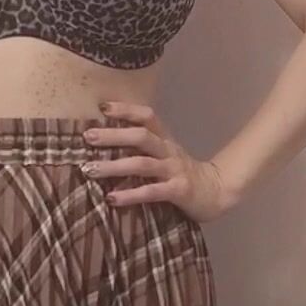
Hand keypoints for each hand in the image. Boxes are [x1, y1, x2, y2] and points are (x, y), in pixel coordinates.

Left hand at [83, 101, 237, 223]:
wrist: (217, 193)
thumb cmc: (182, 174)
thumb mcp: (166, 155)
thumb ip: (143, 147)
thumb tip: (106, 141)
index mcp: (165, 140)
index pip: (147, 117)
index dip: (126, 109)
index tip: (102, 107)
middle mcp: (169, 151)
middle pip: (141, 137)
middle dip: (113, 136)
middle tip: (87, 137)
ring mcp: (174, 170)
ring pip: (142, 164)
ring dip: (114, 166)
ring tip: (90, 170)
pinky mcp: (178, 191)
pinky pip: (152, 192)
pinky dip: (130, 195)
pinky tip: (111, 198)